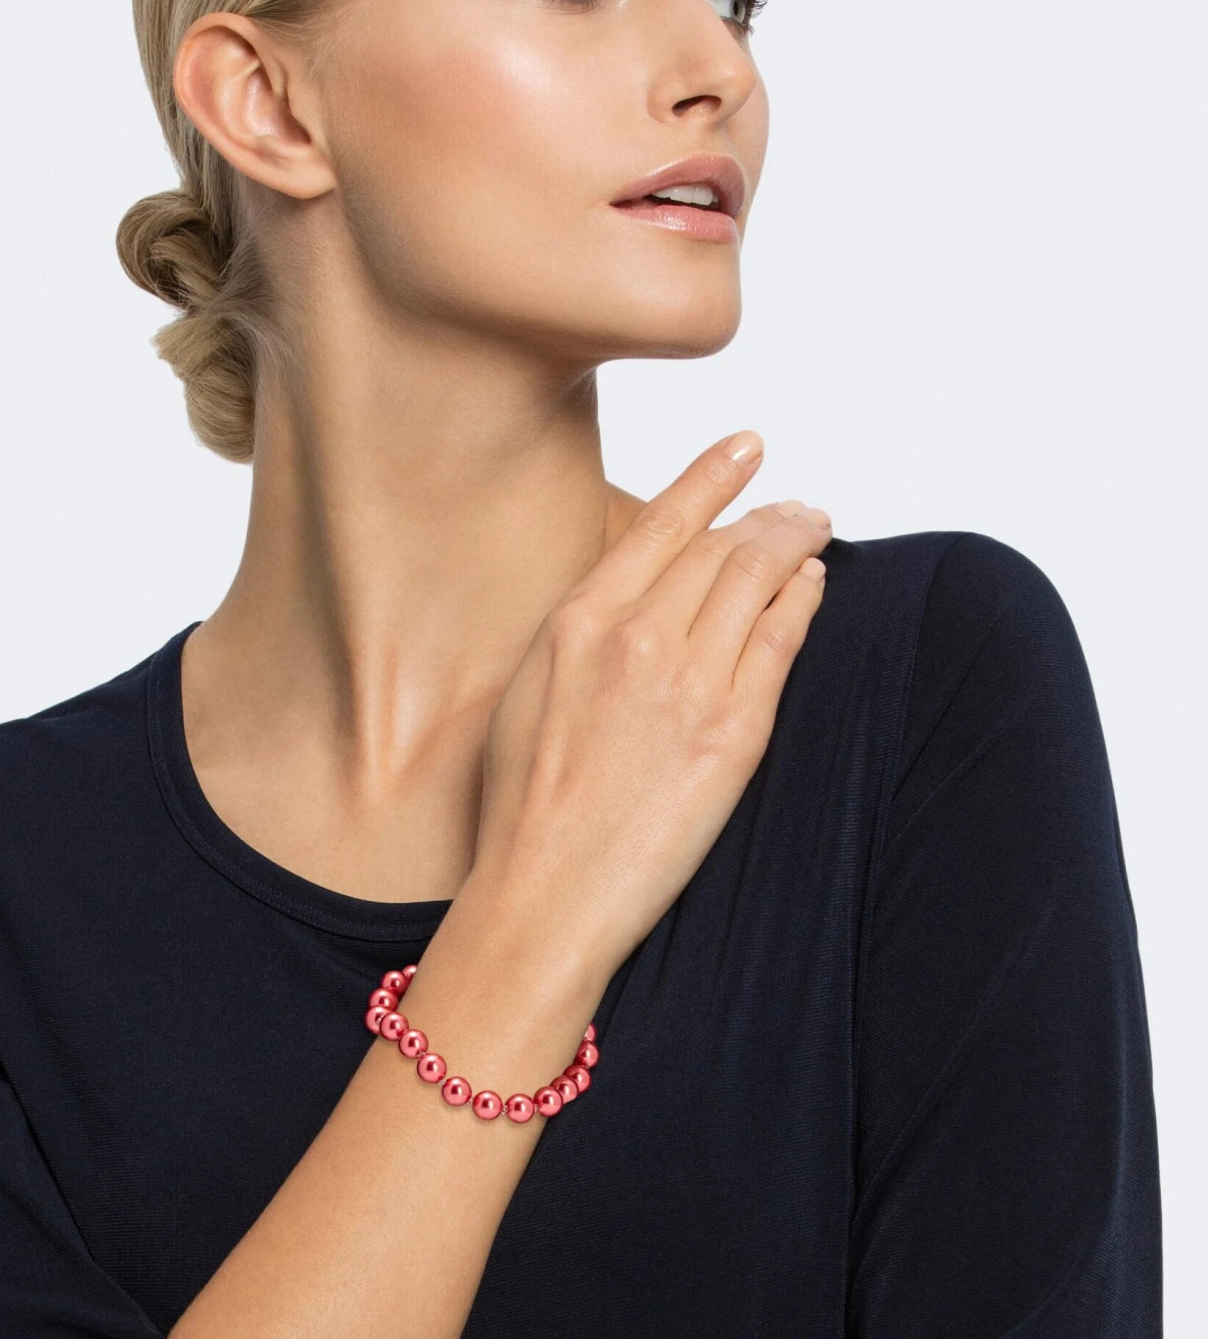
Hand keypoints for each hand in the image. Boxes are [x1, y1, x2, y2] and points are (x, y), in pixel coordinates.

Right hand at [463, 431, 830, 984]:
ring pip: (759, 580)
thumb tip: (626, 600)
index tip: (745, 447)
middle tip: (796, 507)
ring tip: (814, 531)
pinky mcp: (732, 734)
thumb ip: (579, 636)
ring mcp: (687, 684)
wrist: (544, 891)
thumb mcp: (528, 693)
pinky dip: (804, 600)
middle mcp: (634, 639)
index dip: (710, 476)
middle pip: (720, 546)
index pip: (661, 524)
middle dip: (767, 513)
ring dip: (795, 544)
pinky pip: (783, 642)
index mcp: (576, 623)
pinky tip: (814, 584)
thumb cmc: (523, 806)